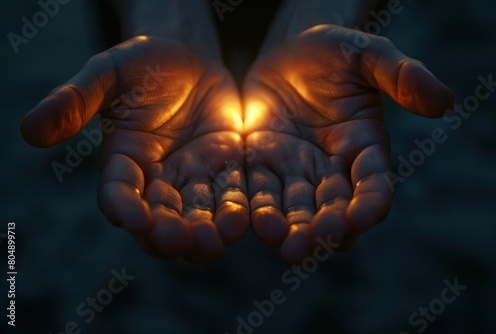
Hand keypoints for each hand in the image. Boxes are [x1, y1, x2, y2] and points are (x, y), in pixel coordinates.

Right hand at [21, 36, 248, 262]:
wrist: (189, 59)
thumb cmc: (142, 64)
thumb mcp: (108, 74)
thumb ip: (75, 100)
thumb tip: (29, 131)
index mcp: (123, 161)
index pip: (118, 194)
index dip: (124, 209)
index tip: (135, 220)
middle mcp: (157, 178)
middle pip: (159, 217)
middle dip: (167, 233)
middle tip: (178, 241)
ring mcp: (193, 176)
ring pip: (197, 215)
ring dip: (204, 233)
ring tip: (214, 244)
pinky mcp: (225, 168)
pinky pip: (230, 194)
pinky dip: (234, 210)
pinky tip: (240, 221)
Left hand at [242, 25, 452, 262]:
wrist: (287, 53)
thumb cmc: (334, 51)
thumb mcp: (368, 54)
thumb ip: (401, 74)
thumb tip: (443, 101)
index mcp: (365, 146)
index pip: (374, 183)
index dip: (371, 202)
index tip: (362, 217)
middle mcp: (332, 168)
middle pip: (334, 208)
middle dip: (326, 229)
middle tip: (315, 243)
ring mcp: (295, 170)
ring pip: (297, 209)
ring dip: (292, 230)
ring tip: (286, 245)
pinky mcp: (262, 164)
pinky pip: (261, 190)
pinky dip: (258, 208)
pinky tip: (255, 223)